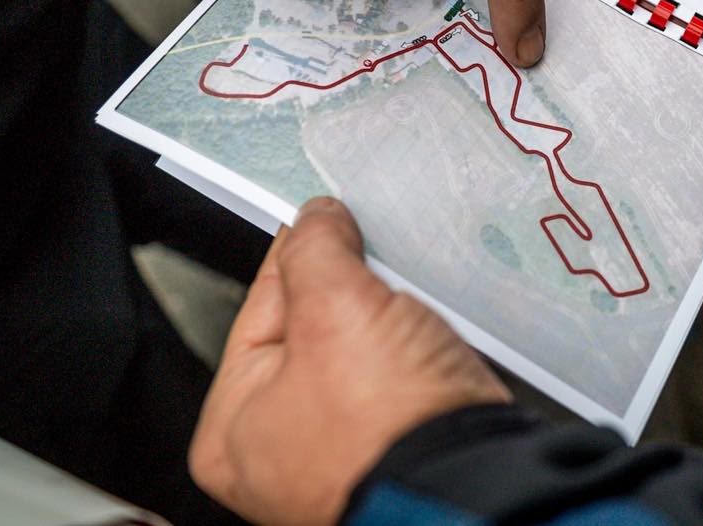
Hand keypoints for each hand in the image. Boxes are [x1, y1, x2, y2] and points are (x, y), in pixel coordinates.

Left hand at [189, 198, 508, 524]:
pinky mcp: (393, 456)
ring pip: (358, 357)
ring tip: (408, 305)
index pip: (259, 308)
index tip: (325, 219)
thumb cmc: (387, 424)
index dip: (298, 254)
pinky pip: (395, 388)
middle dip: (349, 292)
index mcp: (231, 429)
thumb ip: (315, 248)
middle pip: (310, 333)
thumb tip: (317, 219)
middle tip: (374, 261)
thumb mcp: (335, 304)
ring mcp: (336, 460)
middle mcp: (274, 455)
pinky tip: (430, 338)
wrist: (471, 483)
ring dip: (387, 324)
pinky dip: (413, 358)